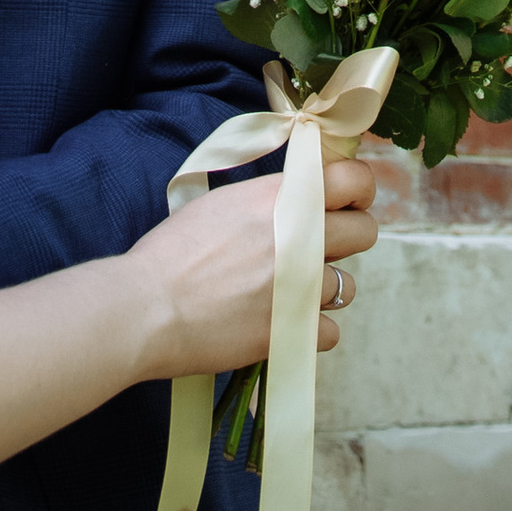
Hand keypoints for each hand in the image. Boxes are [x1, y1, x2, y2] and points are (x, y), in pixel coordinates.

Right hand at [128, 152, 378, 381]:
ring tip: (288, 293)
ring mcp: (300, 286)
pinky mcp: (293, 330)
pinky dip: (309, 331)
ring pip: (347, 286)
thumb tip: (295, 200)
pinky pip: (329, 331)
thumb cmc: (171, 253)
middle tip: (323, 248)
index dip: (357, 189)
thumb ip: (267, 200)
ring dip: (323, 289)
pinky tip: (279, 325)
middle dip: (348, 238)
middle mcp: (301, 236)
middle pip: (364, 232)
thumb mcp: (221, 204)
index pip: (353, 179)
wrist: (147, 307)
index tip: (347, 200)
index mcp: (281, 197)